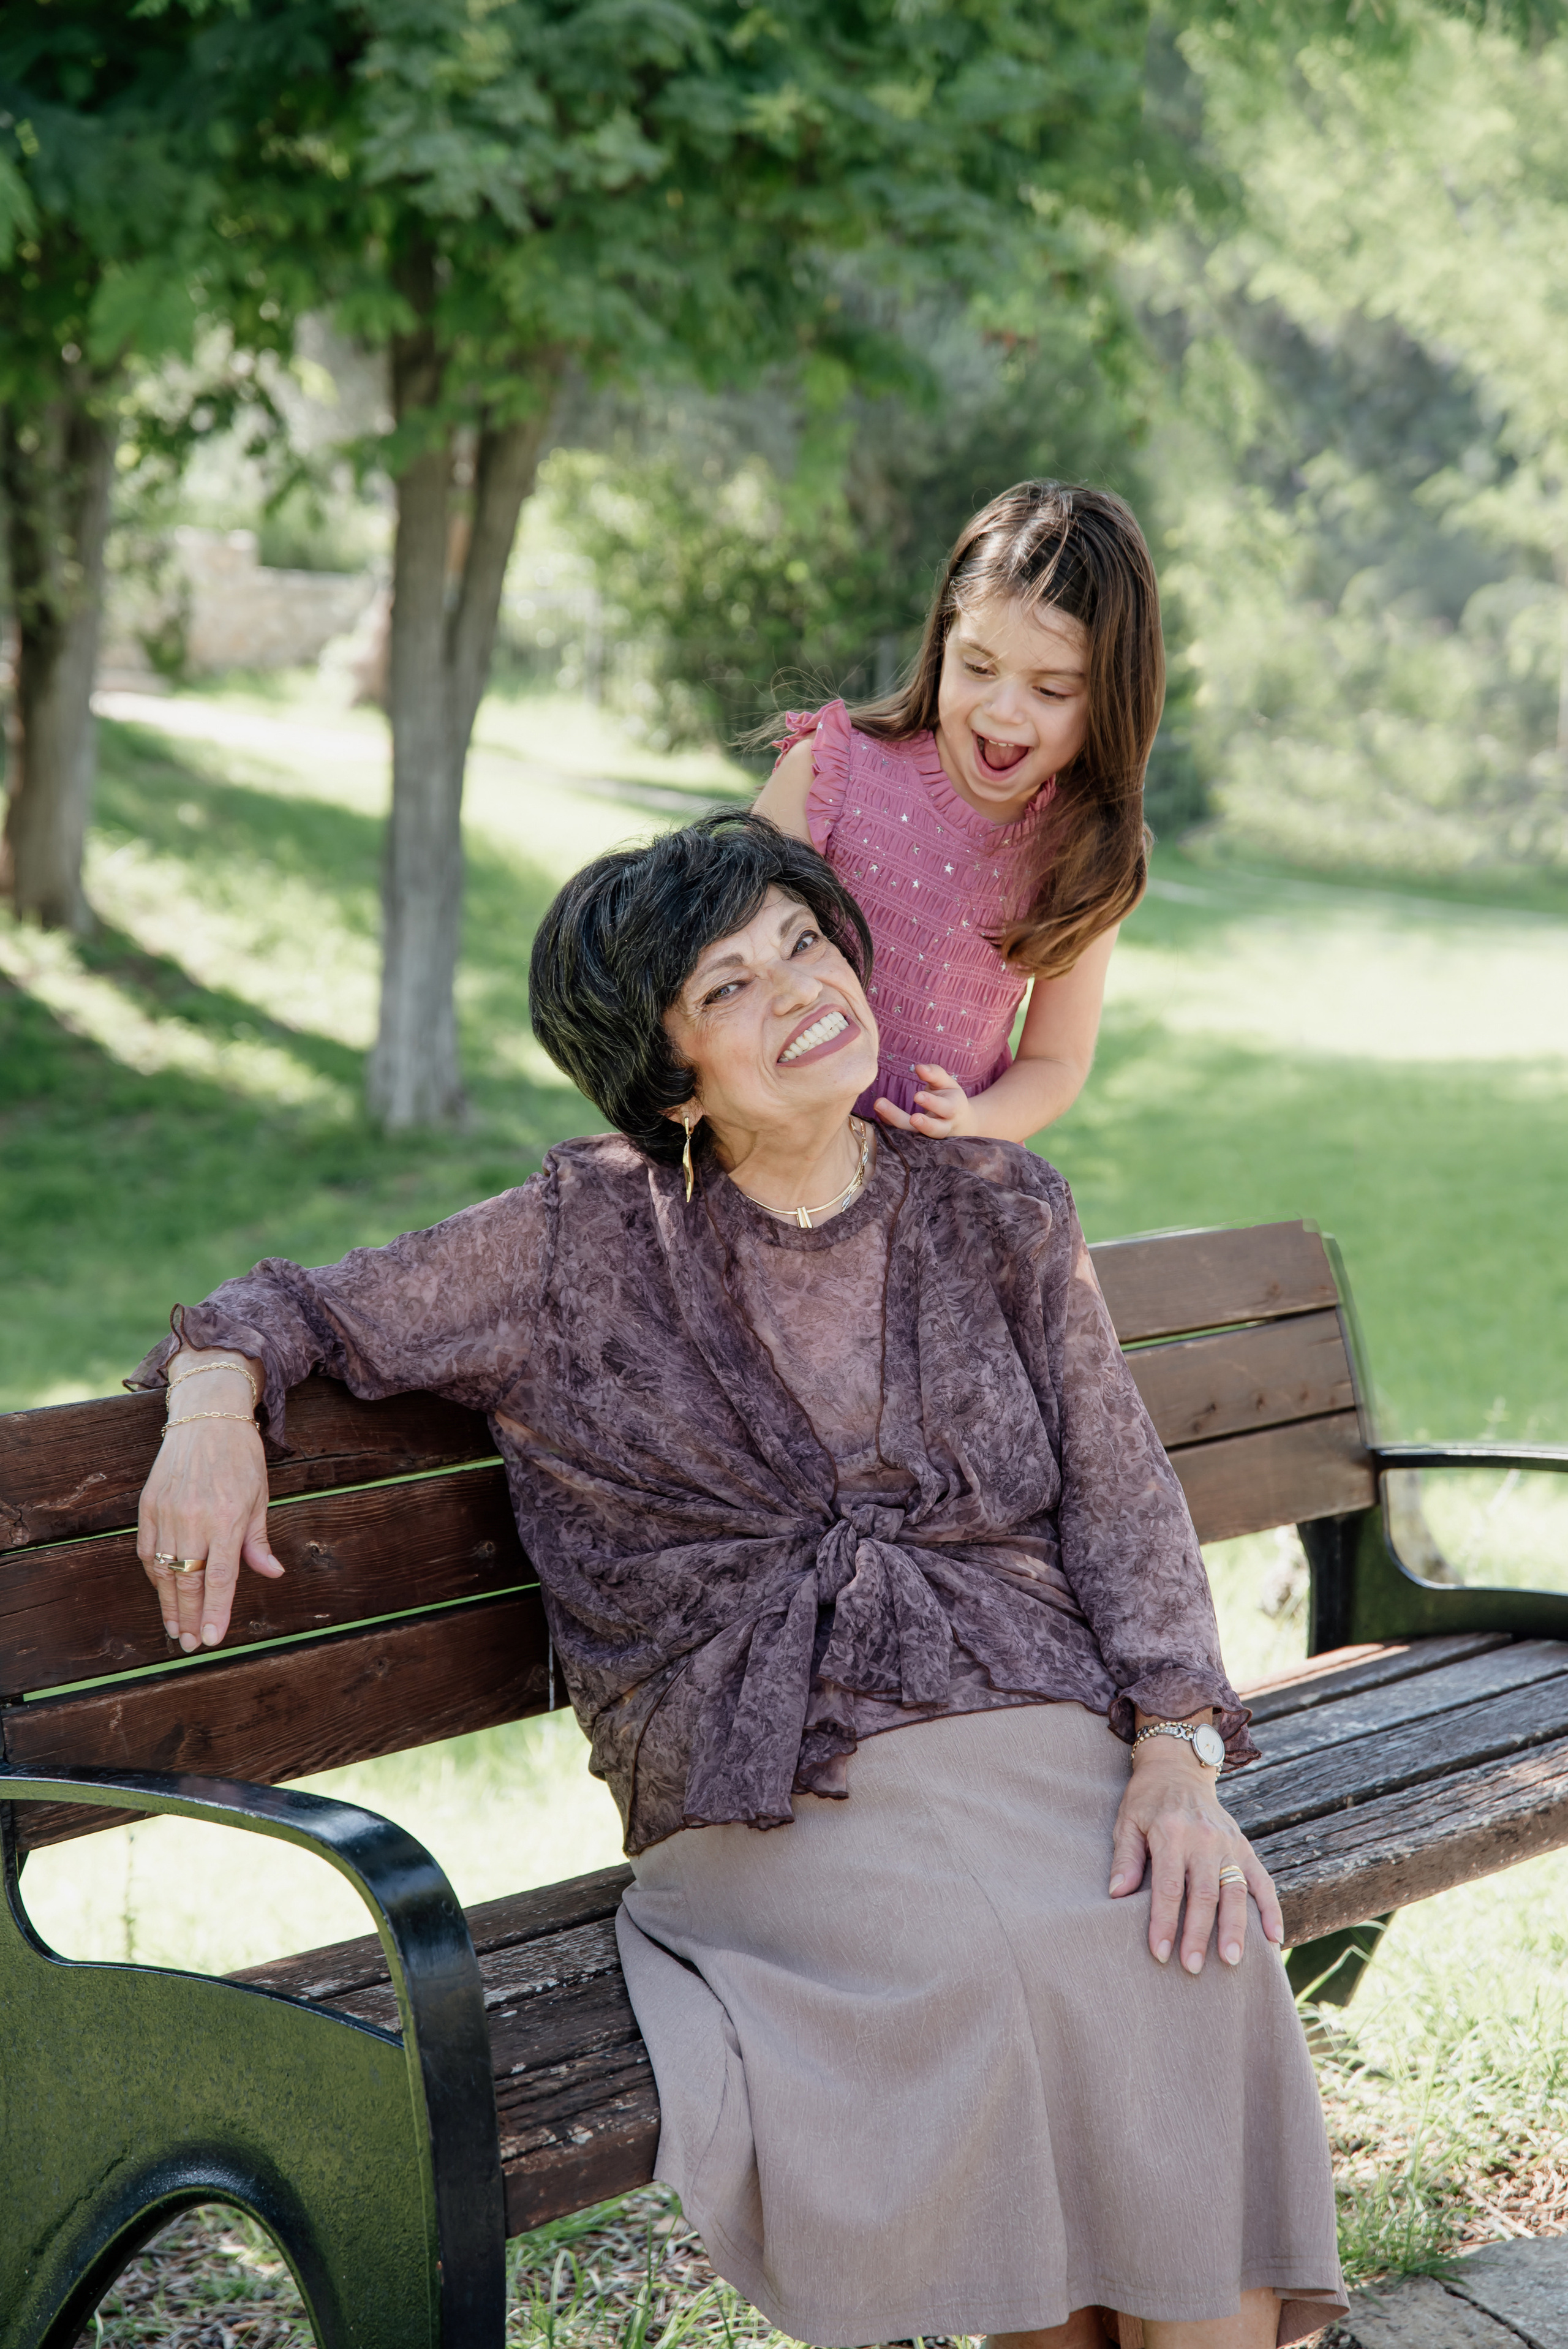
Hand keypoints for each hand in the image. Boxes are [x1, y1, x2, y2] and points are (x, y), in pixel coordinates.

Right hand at [136, 1367, 282, 1652]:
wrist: (207, 1416)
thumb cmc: (241, 1457)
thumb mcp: (259, 1496)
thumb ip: (258, 1540)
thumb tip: (272, 1573)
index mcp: (227, 1517)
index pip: (220, 1577)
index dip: (216, 1611)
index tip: (213, 1638)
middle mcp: (194, 1518)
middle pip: (189, 1580)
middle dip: (191, 1617)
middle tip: (192, 1644)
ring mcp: (167, 1512)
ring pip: (163, 1571)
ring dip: (169, 1603)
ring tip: (177, 1629)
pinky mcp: (149, 1505)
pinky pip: (146, 1550)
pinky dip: (153, 1575)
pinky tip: (162, 1592)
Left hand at [873, 1062, 975, 1138]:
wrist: (957, 1124)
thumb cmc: (949, 1098)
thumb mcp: (947, 1084)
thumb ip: (935, 1074)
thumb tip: (919, 1067)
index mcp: (952, 1110)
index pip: (945, 1108)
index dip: (932, 1103)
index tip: (917, 1096)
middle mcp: (942, 1128)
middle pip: (933, 1129)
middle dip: (922, 1124)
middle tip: (911, 1117)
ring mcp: (928, 1139)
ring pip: (913, 1136)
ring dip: (895, 1122)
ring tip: (879, 1105)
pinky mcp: (915, 1142)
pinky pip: (900, 1136)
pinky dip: (887, 1125)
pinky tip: (876, 1111)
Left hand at [1108, 1741, 1283, 1973]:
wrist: (1178, 1767)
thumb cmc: (1146, 1800)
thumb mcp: (1127, 1821)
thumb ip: (1125, 1858)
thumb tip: (1117, 1894)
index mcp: (1172, 1833)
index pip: (1169, 1888)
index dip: (1164, 1923)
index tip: (1160, 1954)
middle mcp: (1204, 1839)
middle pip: (1204, 1895)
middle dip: (1199, 1935)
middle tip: (1193, 1967)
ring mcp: (1228, 1843)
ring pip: (1235, 1892)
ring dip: (1235, 1929)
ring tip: (1232, 1961)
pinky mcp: (1244, 1846)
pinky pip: (1262, 1880)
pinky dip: (1271, 1909)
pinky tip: (1275, 1937)